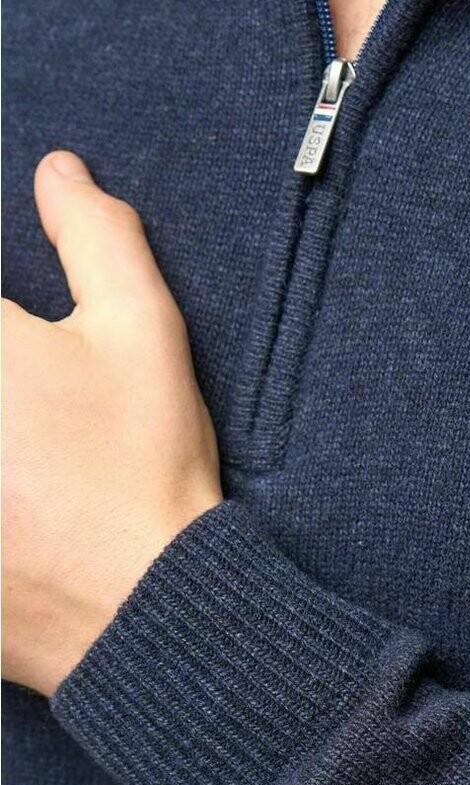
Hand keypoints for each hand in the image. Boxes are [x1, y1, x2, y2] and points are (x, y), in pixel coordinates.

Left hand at [2, 151, 222, 696]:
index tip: (22, 344)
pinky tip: (14, 492)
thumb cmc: (142, 471)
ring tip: (25, 447)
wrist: (137, 611)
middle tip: (34, 408)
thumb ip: (96, 236)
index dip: (6, 328)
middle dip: (8, 388)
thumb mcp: (140, 335)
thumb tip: (61, 172)